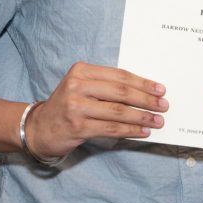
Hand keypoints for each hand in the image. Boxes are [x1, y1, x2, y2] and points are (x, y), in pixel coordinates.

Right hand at [25, 62, 167, 158]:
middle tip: (163, 105)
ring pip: (118, 111)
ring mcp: (76, 106)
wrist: (39, 128)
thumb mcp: (83, 87)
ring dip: (142, 117)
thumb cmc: (69, 105)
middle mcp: (77, 85)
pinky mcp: (77, 126)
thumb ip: (108, 85)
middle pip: (121, 92)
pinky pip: (111, 129)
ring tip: (157, 121)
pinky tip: (142, 132)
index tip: (160, 89)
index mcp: (82, 70)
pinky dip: (130, 130)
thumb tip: (145, 92)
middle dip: (146, 99)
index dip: (142, 83)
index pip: (119, 75)